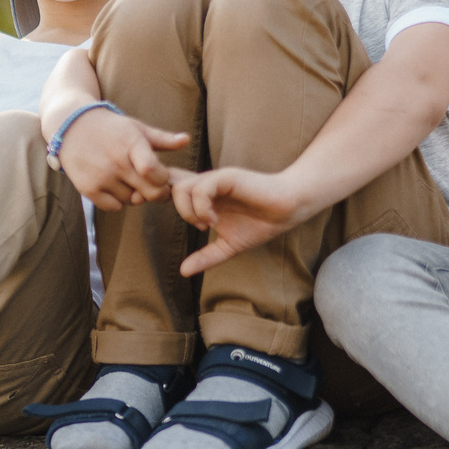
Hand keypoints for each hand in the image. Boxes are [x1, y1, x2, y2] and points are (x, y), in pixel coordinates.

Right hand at [57, 108, 190, 210]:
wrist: (72, 127)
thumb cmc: (111, 128)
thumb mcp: (137, 128)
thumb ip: (163, 139)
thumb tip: (187, 140)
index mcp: (132, 145)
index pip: (155, 172)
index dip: (164, 179)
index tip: (161, 175)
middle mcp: (116, 162)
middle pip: (149, 193)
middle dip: (156, 192)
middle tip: (153, 185)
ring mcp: (101, 177)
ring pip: (132, 201)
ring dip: (134, 195)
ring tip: (127, 178)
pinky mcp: (88, 189)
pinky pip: (114, 207)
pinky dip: (117, 201)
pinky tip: (113, 185)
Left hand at [172, 166, 315, 275]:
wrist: (287, 210)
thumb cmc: (260, 224)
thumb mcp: (227, 247)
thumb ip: (206, 257)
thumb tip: (183, 272)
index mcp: (202, 196)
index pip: (170, 188)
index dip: (162, 199)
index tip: (181, 222)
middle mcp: (205, 184)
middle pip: (168, 187)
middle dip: (173, 208)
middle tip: (198, 227)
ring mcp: (215, 180)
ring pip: (182, 188)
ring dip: (189, 212)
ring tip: (207, 225)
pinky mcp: (227, 177)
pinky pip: (201, 189)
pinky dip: (203, 209)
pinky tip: (215, 221)